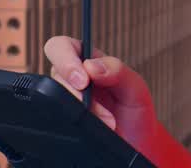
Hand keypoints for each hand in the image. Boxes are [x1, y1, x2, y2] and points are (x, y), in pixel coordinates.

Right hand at [43, 35, 160, 153]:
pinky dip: (72, 125)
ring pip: (54, 99)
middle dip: (74, 92)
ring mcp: (66, 102)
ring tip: (107, 122)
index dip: (65, 59)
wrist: (137, 144)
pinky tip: (91, 129)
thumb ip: (118, 70)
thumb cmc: (135, 111)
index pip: (63, 47)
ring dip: (81, 112)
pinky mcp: (62, 122)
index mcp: (89, 63)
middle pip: (54, 75)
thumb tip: (92, 65)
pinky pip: (54, 120)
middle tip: (89, 105)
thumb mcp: (136, 87)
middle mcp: (73, 81)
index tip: (83, 80)